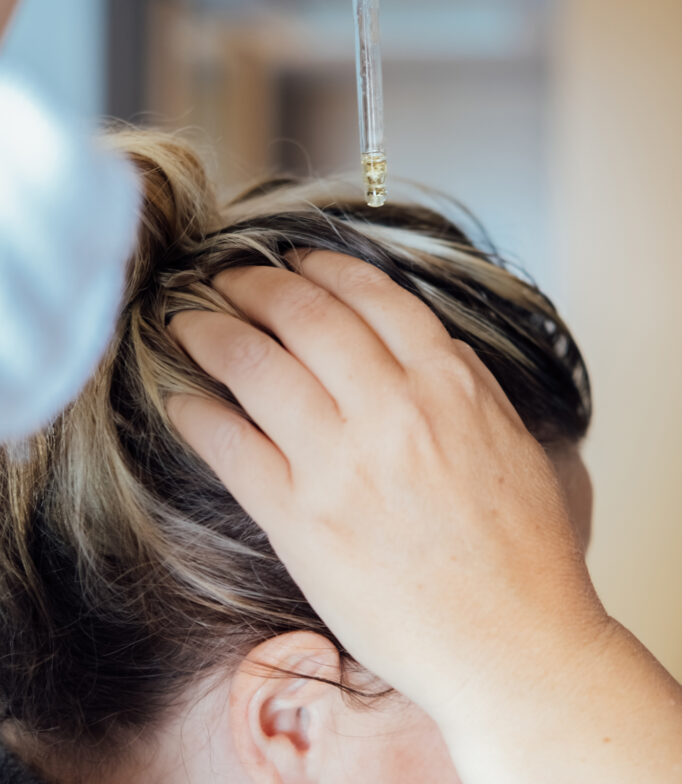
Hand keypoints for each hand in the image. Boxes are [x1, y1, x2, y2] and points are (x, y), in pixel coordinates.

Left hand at [168, 250, 606, 727]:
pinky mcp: (301, 522)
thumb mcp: (513, 440)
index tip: (293, 259)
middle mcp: (390, 410)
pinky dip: (197, 414)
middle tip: (225, 280)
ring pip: (256, 368)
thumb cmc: (524, 550)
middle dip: (252, 286)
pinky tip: (181, 399)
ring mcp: (340, 464)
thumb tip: (415, 342)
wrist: (512, 645)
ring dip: (210, 334)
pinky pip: (232, 448)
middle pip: (302, 317)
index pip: (370, 295)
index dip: (320, 266)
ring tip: (186, 323)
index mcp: (447, 384)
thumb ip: (464, 381)